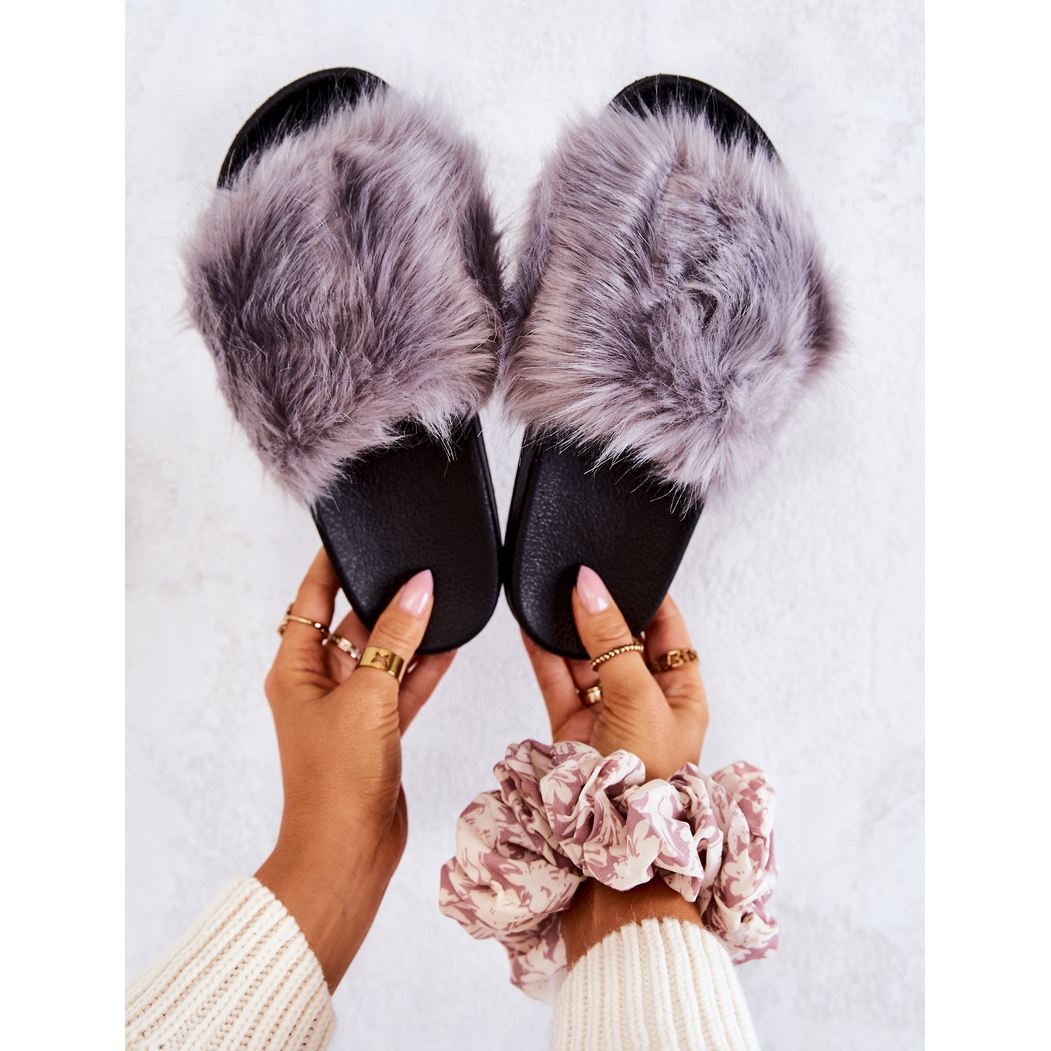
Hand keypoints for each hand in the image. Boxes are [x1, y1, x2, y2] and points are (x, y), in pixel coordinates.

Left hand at [255, 549, 454, 989]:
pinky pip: (403, 688)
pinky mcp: (378, 732)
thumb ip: (396, 639)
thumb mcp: (367, 696)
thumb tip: (419, 589)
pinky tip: (451, 644)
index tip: (354, 533)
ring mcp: (350, 710)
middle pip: (352, 625)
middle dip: (382, 597)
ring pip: (383, 656)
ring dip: (409, 633)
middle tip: (415, 563)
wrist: (348, 852)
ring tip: (441, 597)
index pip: (311, 600)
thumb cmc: (337, 779)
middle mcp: (319, 685)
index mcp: (295, 670)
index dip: (331, 565)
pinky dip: (424, 669)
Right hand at [522, 566, 710, 964]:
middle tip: (581, 571)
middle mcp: (644, 700)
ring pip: (584, 657)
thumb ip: (611, 639)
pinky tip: (532, 622)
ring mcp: (605, 713)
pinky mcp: (570, 727)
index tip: (625, 563)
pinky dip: (543, 652)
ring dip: (568, 627)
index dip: (648, 596)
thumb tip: (589, 586)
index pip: (668, 631)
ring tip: (551, 588)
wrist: (612, 847)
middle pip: (621, 639)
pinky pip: (555, 680)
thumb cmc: (647, 779)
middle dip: (601, 608)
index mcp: (681, 694)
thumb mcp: (639, 697)